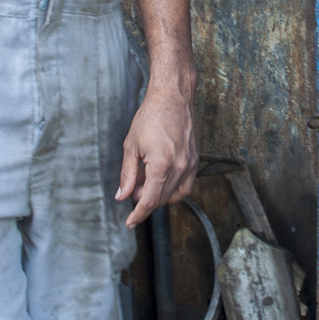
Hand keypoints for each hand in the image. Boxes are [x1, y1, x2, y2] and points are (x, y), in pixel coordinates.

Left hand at [115, 81, 198, 227]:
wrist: (173, 97)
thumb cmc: (151, 117)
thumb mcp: (131, 146)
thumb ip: (127, 175)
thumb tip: (122, 196)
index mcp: (162, 166)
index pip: (150, 201)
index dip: (138, 214)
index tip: (130, 222)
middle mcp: (180, 168)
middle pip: (162, 199)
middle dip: (146, 202)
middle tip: (132, 193)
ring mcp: (191, 164)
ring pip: (176, 194)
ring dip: (160, 196)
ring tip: (145, 185)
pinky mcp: (196, 159)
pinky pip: (187, 184)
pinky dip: (174, 189)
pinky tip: (162, 180)